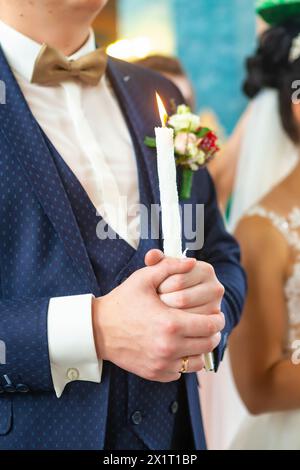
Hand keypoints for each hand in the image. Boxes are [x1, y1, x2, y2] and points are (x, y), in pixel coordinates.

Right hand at [92, 255, 222, 381]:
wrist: (98, 329)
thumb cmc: (123, 301)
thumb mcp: (144, 278)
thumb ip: (170, 266)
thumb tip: (193, 261)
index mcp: (171, 324)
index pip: (210, 326)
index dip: (218, 319)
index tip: (216, 314)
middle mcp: (169, 348)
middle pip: (208, 345)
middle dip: (213, 334)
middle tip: (209, 325)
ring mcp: (162, 363)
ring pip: (197, 362)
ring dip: (200, 349)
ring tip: (195, 337)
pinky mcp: (155, 373)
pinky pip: (180, 372)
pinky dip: (183, 361)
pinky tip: (177, 348)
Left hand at [145, 249, 224, 331]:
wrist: (184, 303)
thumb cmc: (171, 283)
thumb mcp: (165, 269)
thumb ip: (157, 261)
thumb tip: (151, 255)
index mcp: (206, 270)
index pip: (177, 281)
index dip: (161, 286)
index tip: (155, 288)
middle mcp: (216, 288)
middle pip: (181, 299)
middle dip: (163, 302)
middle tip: (155, 302)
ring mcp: (216, 307)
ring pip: (186, 316)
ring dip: (169, 315)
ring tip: (161, 310)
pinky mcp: (212, 324)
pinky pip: (190, 329)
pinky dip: (177, 326)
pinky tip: (170, 321)